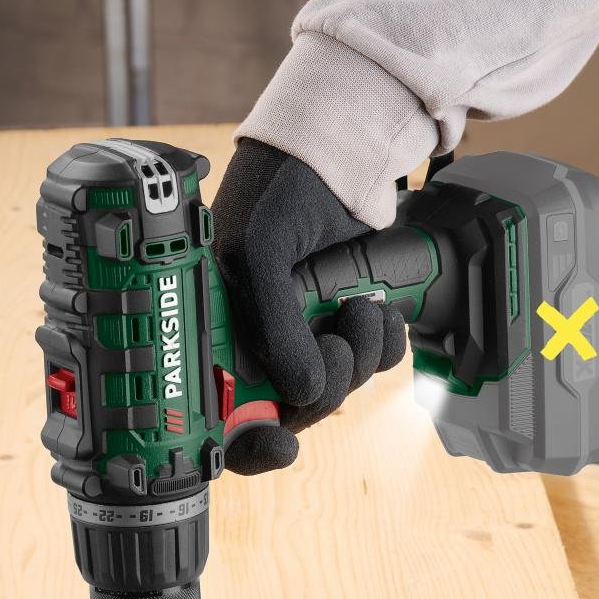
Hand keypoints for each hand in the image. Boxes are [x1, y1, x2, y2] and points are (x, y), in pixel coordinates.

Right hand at [210, 138, 407, 474]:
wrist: (333, 153)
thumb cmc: (276, 190)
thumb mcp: (259, 251)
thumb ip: (275, 325)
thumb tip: (303, 392)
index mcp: (214, 333)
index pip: (223, 418)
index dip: (250, 444)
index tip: (280, 444)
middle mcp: (256, 344)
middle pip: (293, 411)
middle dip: (326, 382)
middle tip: (333, 336)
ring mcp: (303, 337)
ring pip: (339, 389)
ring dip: (361, 356)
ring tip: (357, 305)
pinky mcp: (343, 325)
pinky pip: (373, 364)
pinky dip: (385, 343)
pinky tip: (377, 309)